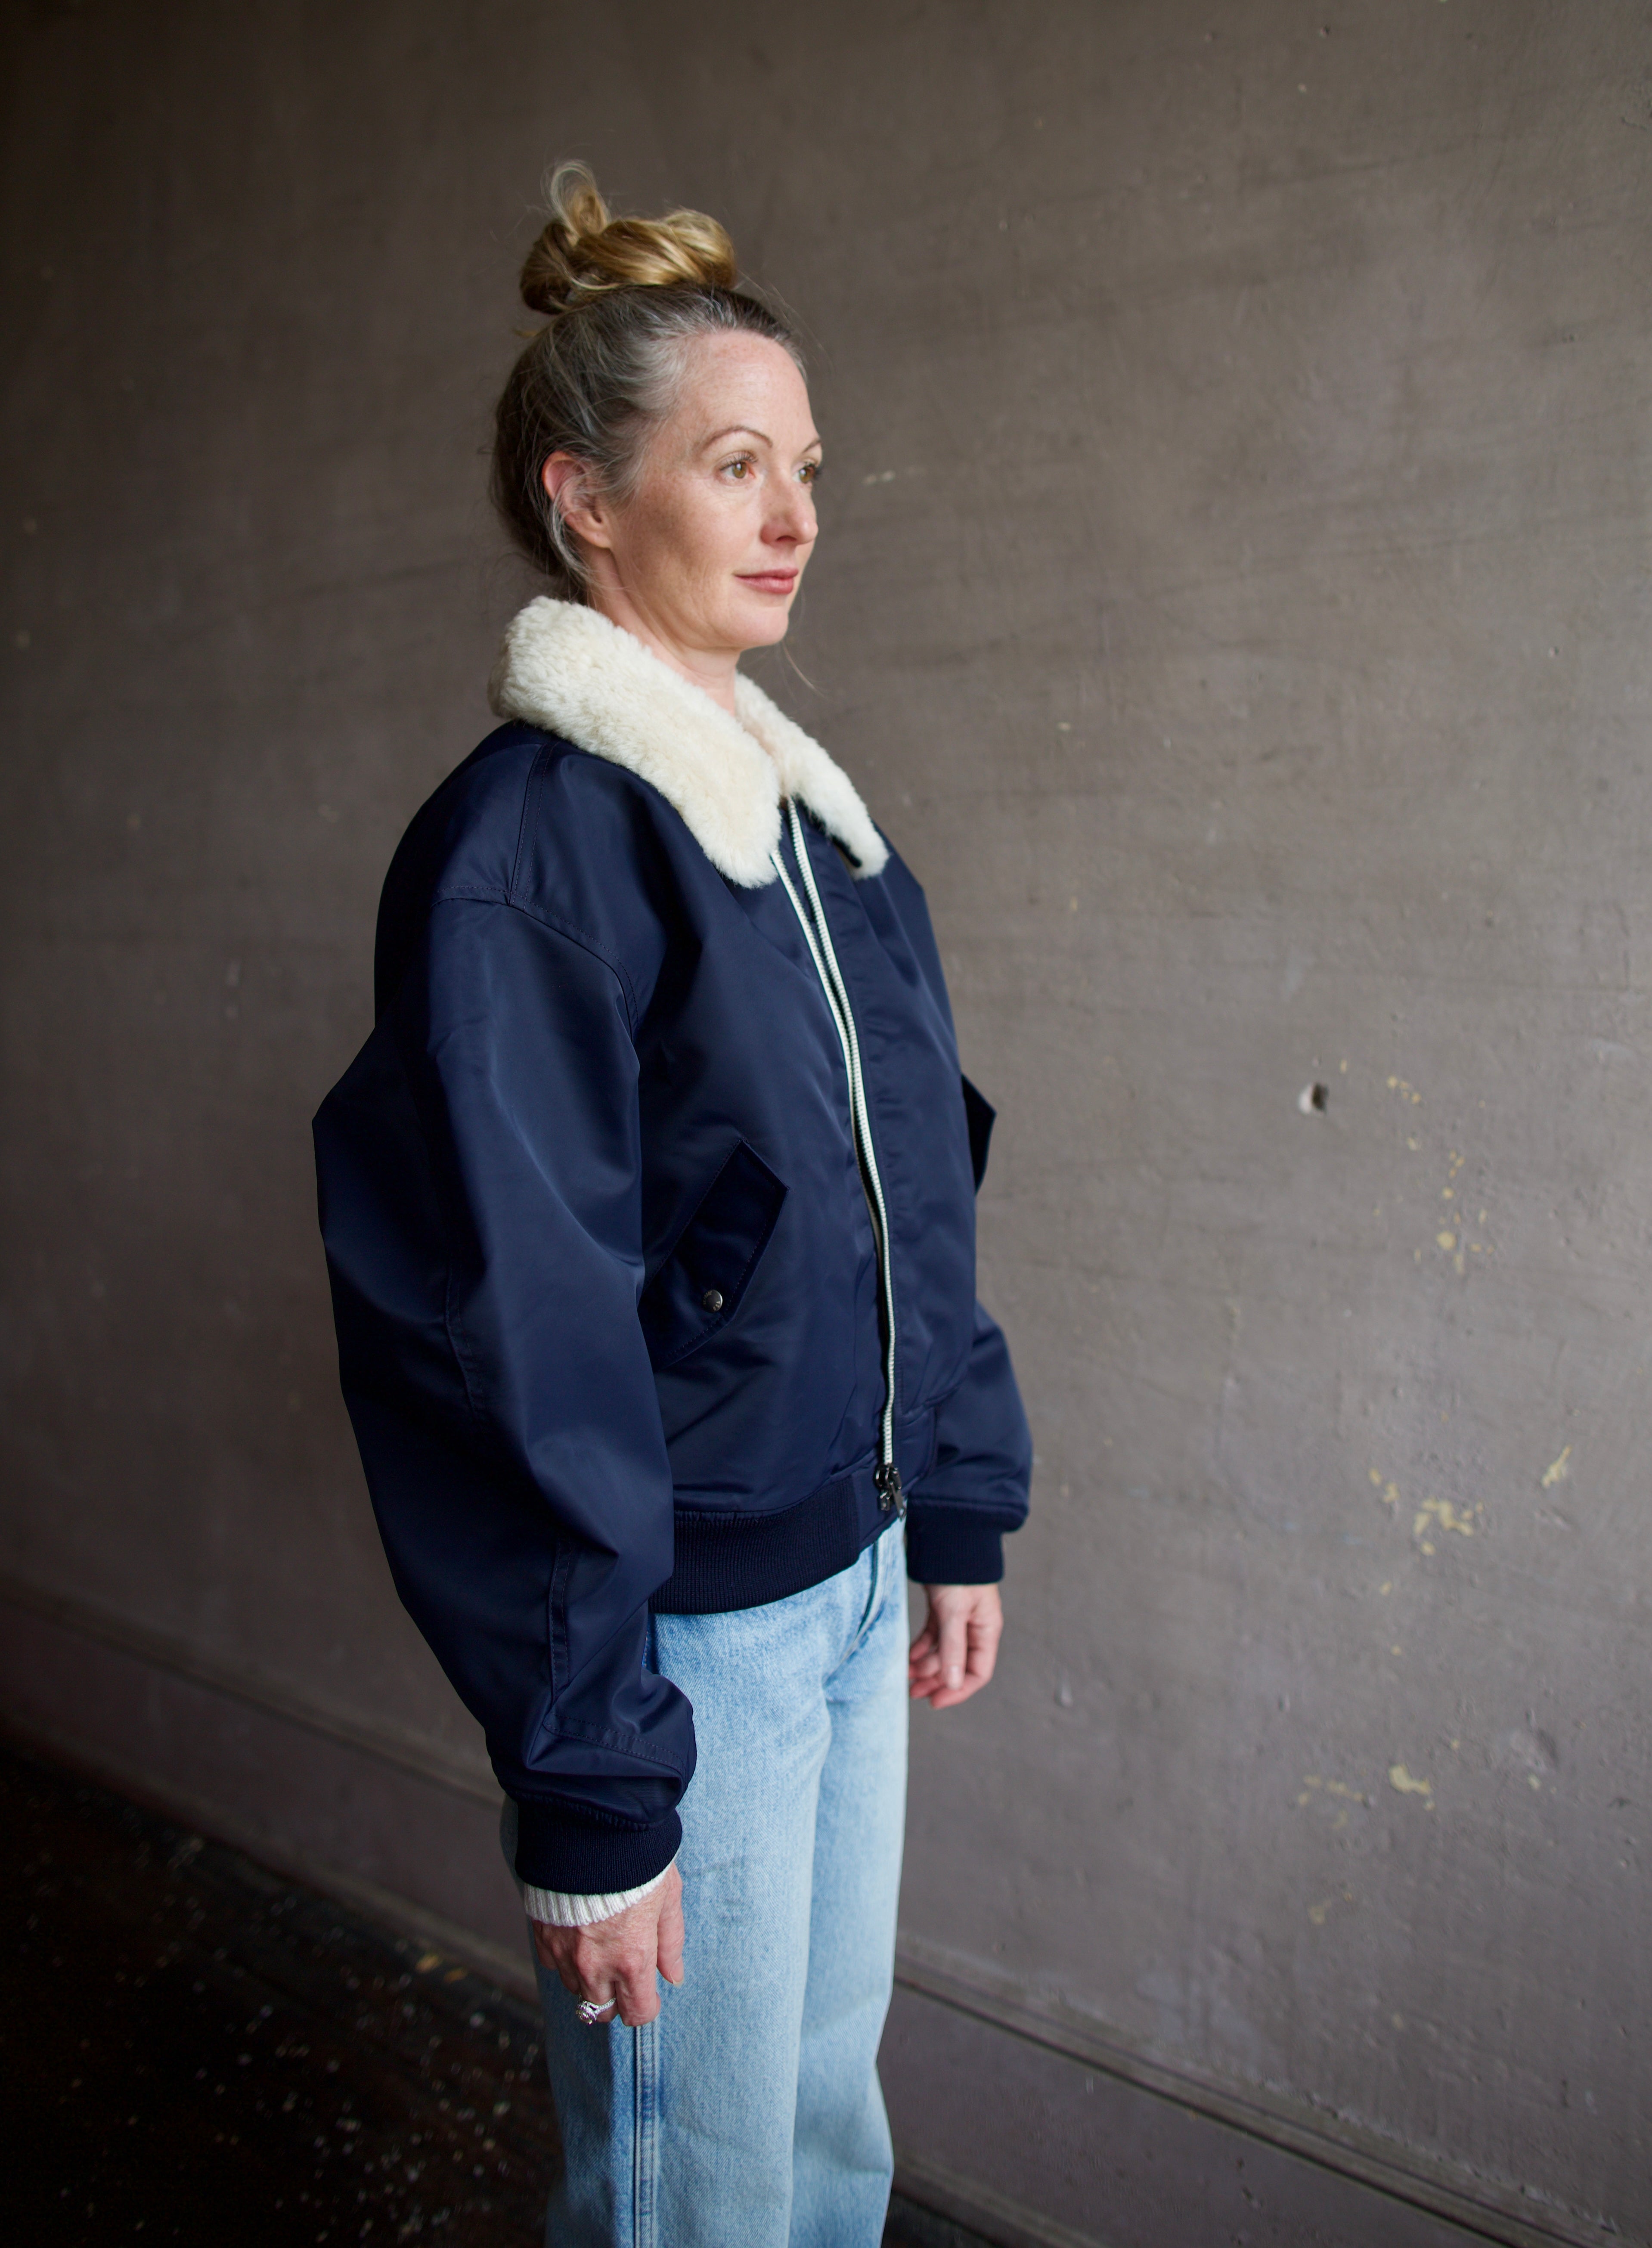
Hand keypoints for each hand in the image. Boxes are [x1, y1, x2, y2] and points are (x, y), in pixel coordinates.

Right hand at [531, 1861, 684, 2027]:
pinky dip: (565, 1957)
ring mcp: (565, 1952)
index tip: (648, 1992)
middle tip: (624, 1970)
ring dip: (589, 1978)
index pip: (637, 2013)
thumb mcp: (667, 1895)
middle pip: (601, 2011)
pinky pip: (552, 1964)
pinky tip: (578, 1933)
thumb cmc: (636, 1857)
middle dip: (616, 1998)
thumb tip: (673, 1976)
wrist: (590, 1825)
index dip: (646, 2005)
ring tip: (602, 1945)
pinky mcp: (542, 1934)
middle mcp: (594, 1965)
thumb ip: (670, 1942)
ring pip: (575, 1989)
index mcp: (631, 1959)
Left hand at [909, 1583, 1002, 1709]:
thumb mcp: (954, 1612)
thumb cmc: (958, 1572)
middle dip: (936, 1681)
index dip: (957, 1690)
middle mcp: (974, 1628)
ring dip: (925, 1666)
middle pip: (957, 1665)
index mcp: (986, 1630)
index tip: (935, 1701)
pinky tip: (909, 1656)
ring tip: (905, 1675)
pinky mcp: (943, 1610)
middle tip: (913, 1692)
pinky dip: (921, 1648)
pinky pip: (933, 1637)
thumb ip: (954, 1648)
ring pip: (942, 1653)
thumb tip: (953, 1683)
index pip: (977, 1672)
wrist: (947, 1537)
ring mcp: (958, 1619)